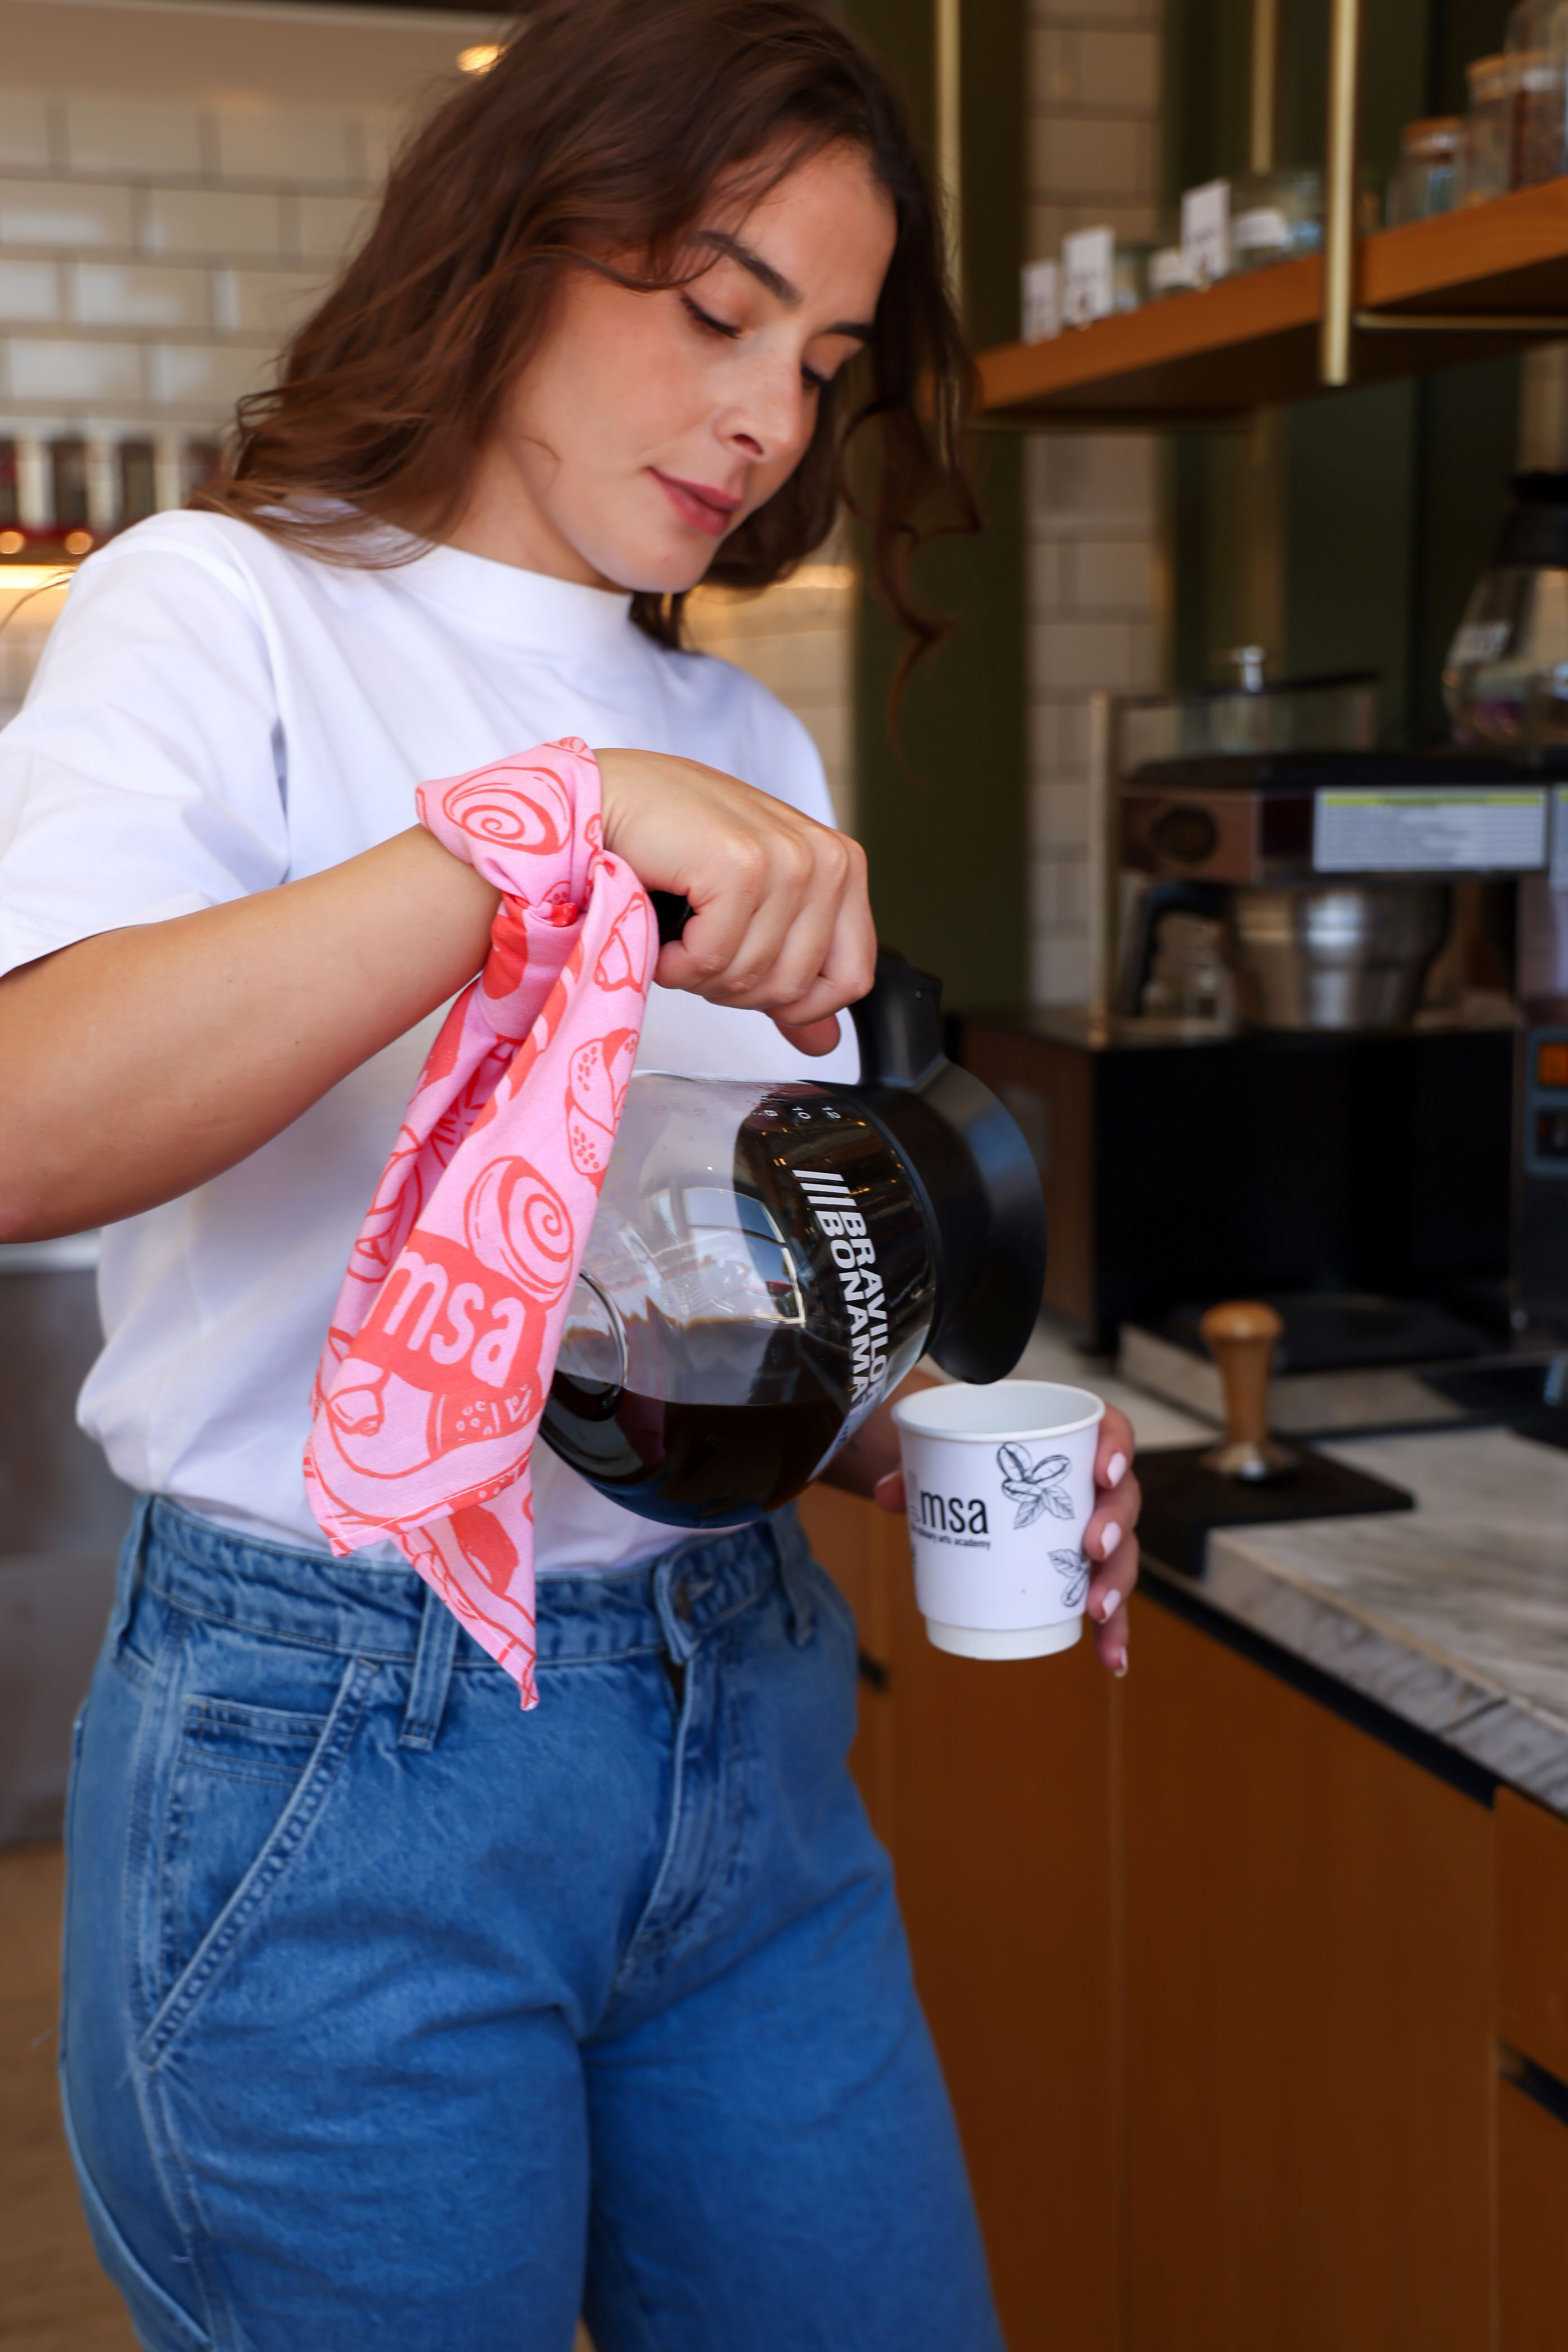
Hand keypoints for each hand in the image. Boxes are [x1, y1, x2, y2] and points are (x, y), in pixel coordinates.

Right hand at [594, 748, 874, 1054]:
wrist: (606, 797)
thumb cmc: (673, 847)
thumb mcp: (750, 913)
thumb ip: (790, 975)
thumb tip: (826, 1042)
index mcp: (842, 867)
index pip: (851, 978)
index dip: (792, 1002)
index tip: (744, 971)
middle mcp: (826, 858)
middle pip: (795, 986)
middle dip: (732, 985)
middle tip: (697, 942)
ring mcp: (786, 857)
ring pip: (752, 977)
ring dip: (697, 971)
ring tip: (677, 928)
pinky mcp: (738, 864)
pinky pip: (712, 959)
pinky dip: (673, 960)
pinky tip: (659, 921)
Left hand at [871, 1402, 1140, 1677]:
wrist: (977, 1477)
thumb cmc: (975, 1459)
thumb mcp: (945, 1457)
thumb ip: (919, 1470)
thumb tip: (886, 1494)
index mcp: (1072, 1442)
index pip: (1112, 1431)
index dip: (1117, 1447)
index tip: (1102, 1470)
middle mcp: (1095, 1486)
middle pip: (1123, 1499)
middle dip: (1115, 1525)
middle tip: (1092, 1546)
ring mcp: (1097, 1530)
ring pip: (1123, 1553)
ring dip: (1116, 1583)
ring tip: (1096, 1609)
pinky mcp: (1088, 1570)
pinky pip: (1109, 1598)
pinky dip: (1114, 1631)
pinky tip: (1113, 1659)